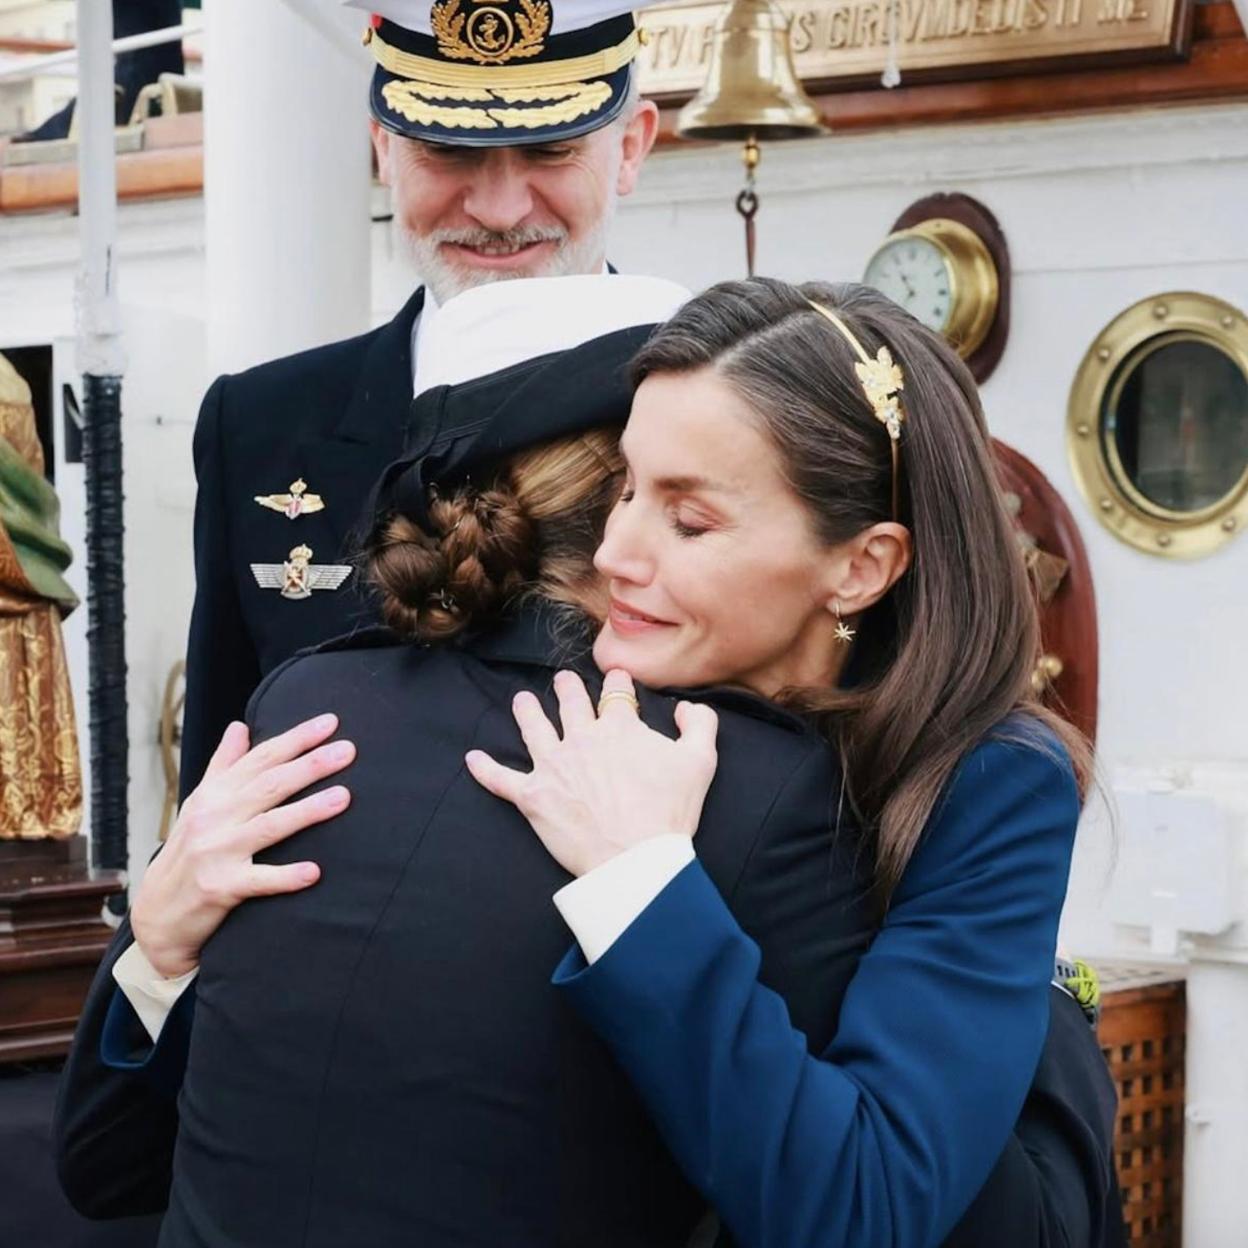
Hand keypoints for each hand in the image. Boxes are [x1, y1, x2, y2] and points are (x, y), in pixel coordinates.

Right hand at [130, 716, 354, 977]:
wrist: (157, 914)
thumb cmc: (187, 852)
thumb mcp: (200, 804)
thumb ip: (223, 765)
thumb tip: (239, 725)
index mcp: (214, 794)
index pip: (261, 758)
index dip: (296, 738)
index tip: (331, 722)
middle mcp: (214, 817)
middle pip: (269, 785)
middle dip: (310, 766)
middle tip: (348, 750)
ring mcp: (216, 852)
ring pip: (268, 826)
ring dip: (307, 811)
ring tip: (344, 797)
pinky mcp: (220, 888)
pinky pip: (258, 881)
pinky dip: (285, 877)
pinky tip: (315, 872)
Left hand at [465, 669, 717, 877]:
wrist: (636, 859)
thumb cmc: (670, 812)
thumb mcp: (701, 761)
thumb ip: (699, 724)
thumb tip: (685, 707)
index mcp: (619, 727)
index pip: (616, 693)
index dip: (617, 683)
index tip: (616, 679)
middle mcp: (582, 738)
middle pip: (570, 702)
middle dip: (567, 688)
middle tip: (563, 681)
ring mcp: (554, 766)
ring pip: (533, 728)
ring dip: (526, 711)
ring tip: (521, 701)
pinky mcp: (533, 797)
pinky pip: (501, 780)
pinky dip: (485, 769)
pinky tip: (472, 758)